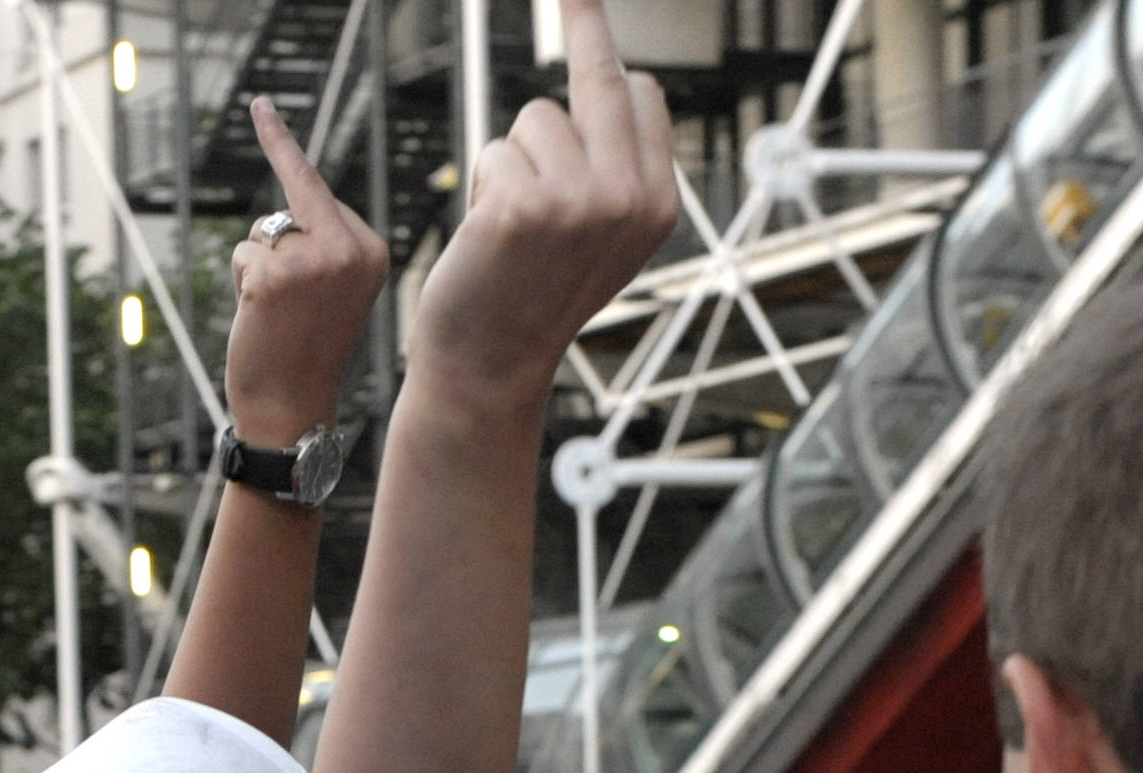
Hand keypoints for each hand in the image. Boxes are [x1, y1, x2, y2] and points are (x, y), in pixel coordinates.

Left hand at [223, 96, 384, 444]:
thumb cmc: (305, 351)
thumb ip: (324, 244)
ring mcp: (312, 261)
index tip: (260, 106)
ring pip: (262, 232)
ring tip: (276, 315)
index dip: (284, 156)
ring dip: (256, 269)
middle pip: (290, 205)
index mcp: (372, 249)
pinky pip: (243, 254)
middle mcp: (349, 248)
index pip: (318, 190)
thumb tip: (286, 217)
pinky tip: (260, 319)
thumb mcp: (333, 289)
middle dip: (273, 238)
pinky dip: (241, 284)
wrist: (292, 408)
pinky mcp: (273, 276)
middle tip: (280, 277)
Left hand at [408, 0, 677, 404]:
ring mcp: (580, 202)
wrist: (490, 369)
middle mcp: (630, 199)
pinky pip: (496, 150)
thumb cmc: (534, 299)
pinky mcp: (525, 206)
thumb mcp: (601, 238)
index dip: (607, 54)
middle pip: (598, 82)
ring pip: (535, 120)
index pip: (643, 94)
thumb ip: (618, 170)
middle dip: (581, 25)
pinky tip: (487, 238)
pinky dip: (482, 184)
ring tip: (509, 227)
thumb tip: (625, 84)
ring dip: (510, 160)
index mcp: (660, 204)